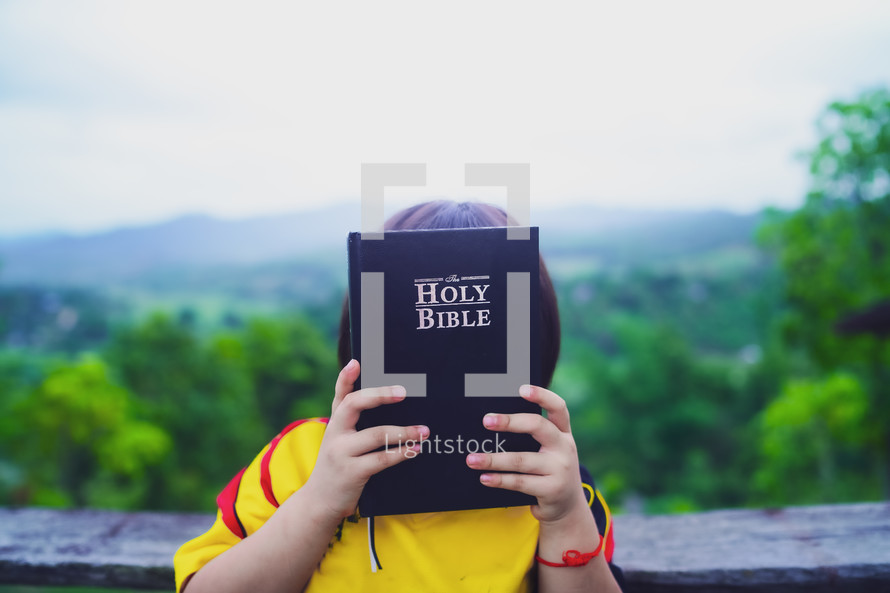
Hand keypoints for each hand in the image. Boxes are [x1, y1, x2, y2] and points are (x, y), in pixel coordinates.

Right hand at [303, 360, 428, 519]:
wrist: (318, 502)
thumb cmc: (337, 466)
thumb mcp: (339, 441)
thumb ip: (354, 423)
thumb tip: (387, 402)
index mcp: (335, 422)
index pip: (340, 394)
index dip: (346, 377)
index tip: (356, 362)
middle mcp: (335, 433)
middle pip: (354, 404)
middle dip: (380, 395)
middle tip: (403, 392)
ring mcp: (341, 452)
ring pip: (376, 434)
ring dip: (404, 431)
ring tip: (424, 430)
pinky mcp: (352, 472)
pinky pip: (382, 459)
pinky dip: (402, 453)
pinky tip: (415, 450)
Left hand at [466, 384, 587, 523]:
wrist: (568, 507)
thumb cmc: (549, 470)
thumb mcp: (549, 450)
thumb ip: (533, 436)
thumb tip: (493, 421)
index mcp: (563, 432)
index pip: (558, 408)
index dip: (542, 396)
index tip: (521, 388)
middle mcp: (565, 448)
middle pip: (538, 426)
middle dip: (510, 422)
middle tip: (486, 421)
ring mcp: (560, 469)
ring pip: (521, 460)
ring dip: (493, 459)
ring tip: (472, 459)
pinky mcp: (551, 490)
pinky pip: (519, 482)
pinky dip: (499, 479)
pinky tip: (484, 478)